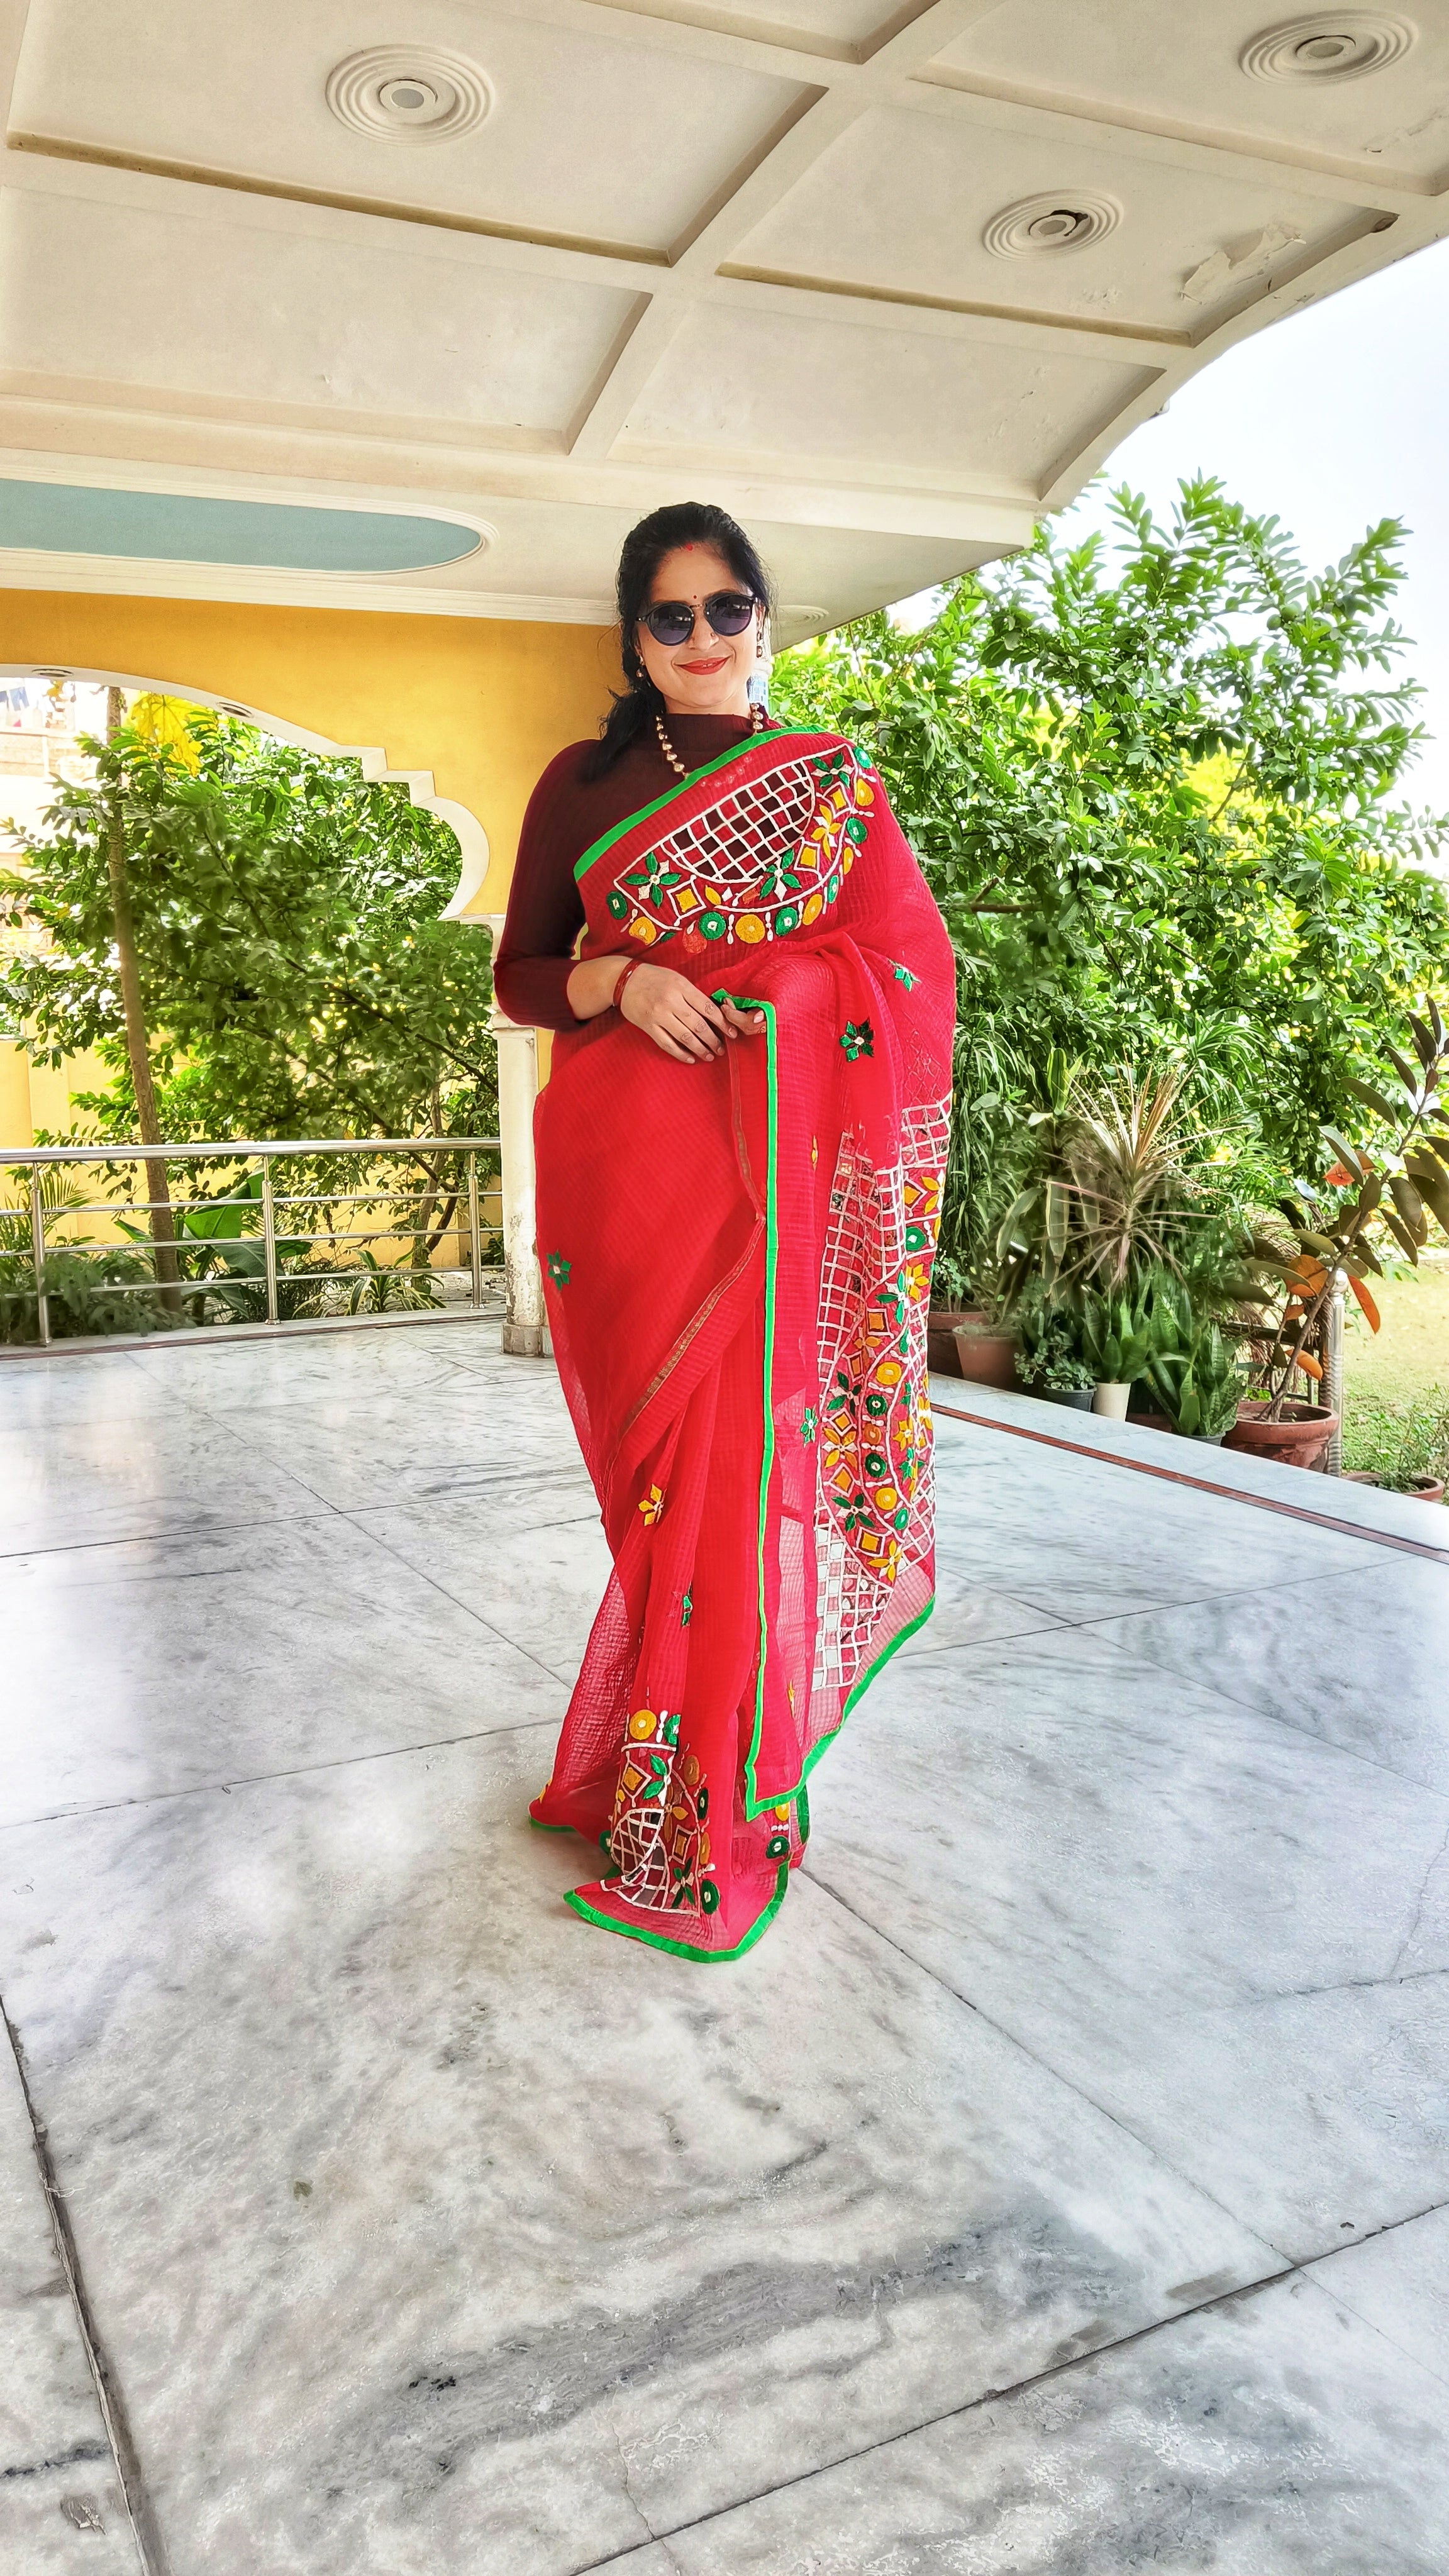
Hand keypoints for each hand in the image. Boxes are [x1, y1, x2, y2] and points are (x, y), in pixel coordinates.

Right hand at [619, 966, 764, 1063]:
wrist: (624, 980)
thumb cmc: (655, 978)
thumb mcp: (677, 978)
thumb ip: (693, 994)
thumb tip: (714, 1013)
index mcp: (681, 987)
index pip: (707, 1008)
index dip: (722, 1023)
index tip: (732, 1033)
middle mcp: (671, 1001)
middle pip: (698, 1025)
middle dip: (713, 1040)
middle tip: (721, 1050)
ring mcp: (658, 1015)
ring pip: (684, 1037)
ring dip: (700, 1049)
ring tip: (709, 1056)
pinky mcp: (648, 1026)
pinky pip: (667, 1044)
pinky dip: (680, 1053)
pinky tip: (690, 1058)